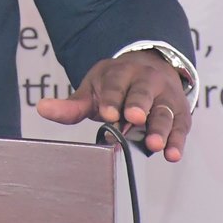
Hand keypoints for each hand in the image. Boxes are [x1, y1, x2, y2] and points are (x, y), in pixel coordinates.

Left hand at [35, 51, 191, 161]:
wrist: (151, 68)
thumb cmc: (117, 84)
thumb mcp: (94, 89)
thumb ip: (72, 105)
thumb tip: (42, 108)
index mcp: (122, 72)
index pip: (116, 85)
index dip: (113, 99)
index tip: (108, 114)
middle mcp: (147, 80)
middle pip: (143, 93)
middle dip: (138, 106)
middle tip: (133, 119)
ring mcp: (165, 96)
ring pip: (164, 111)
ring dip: (160, 128)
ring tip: (154, 144)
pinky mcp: (180, 114)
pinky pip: (180, 127)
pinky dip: (177, 141)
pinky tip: (172, 154)